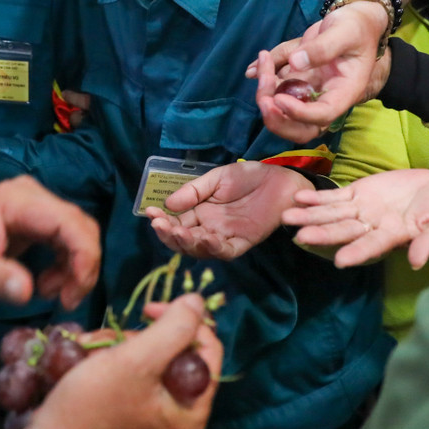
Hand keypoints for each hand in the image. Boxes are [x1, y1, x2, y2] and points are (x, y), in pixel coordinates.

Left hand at [0, 175, 98, 305]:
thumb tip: (28, 292)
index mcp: (18, 201)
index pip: (69, 221)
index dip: (84, 256)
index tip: (75, 292)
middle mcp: (33, 196)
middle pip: (80, 226)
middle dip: (82, 266)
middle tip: (68, 300)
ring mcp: (35, 206)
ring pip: (77, 234)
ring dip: (74, 268)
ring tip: (52, 294)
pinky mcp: (36, 220)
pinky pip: (65, 240)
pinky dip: (65, 265)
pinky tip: (46, 284)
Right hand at [6, 294, 221, 428]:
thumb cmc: (92, 409)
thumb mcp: (136, 361)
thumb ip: (173, 328)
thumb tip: (198, 301)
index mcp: (192, 412)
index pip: (208, 351)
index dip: (184, 320)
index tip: (148, 309)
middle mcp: (178, 419)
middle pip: (175, 355)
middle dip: (139, 338)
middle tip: (110, 340)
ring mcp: (151, 420)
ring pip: (147, 362)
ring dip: (118, 347)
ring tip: (89, 351)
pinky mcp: (127, 418)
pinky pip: (129, 378)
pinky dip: (108, 364)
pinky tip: (85, 363)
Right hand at [147, 161, 312, 259]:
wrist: (279, 179)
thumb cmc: (248, 177)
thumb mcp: (216, 179)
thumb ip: (193, 192)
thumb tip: (167, 205)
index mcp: (200, 213)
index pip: (175, 224)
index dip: (162, 222)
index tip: (150, 214)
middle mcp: (209, 229)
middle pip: (184, 241)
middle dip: (169, 235)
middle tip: (159, 225)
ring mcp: (225, 237)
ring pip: (200, 249)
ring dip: (186, 243)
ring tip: (176, 232)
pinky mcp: (242, 243)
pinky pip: (224, 251)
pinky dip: (212, 248)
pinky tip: (203, 238)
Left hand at [248, 4, 391, 142]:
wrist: (354, 23)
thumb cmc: (355, 28)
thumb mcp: (344, 32)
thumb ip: (322, 47)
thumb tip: (295, 62)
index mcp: (344, 92)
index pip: (323, 115)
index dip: (299, 113)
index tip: (279, 98)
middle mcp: (326, 99)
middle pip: (301, 128)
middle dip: (277, 120)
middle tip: (263, 99)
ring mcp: (310, 94)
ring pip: (284, 113)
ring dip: (266, 95)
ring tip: (263, 61)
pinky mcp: (297, 84)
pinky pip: (275, 91)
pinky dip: (263, 80)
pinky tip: (261, 61)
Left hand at [284, 168, 428, 266]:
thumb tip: (417, 262)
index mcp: (394, 236)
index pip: (372, 246)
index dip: (357, 252)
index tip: (340, 260)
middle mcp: (373, 226)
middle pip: (344, 231)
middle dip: (322, 233)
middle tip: (299, 236)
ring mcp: (364, 210)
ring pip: (333, 214)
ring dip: (310, 215)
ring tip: (287, 216)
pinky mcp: (360, 193)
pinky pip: (335, 196)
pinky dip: (317, 198)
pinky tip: (299, 197)